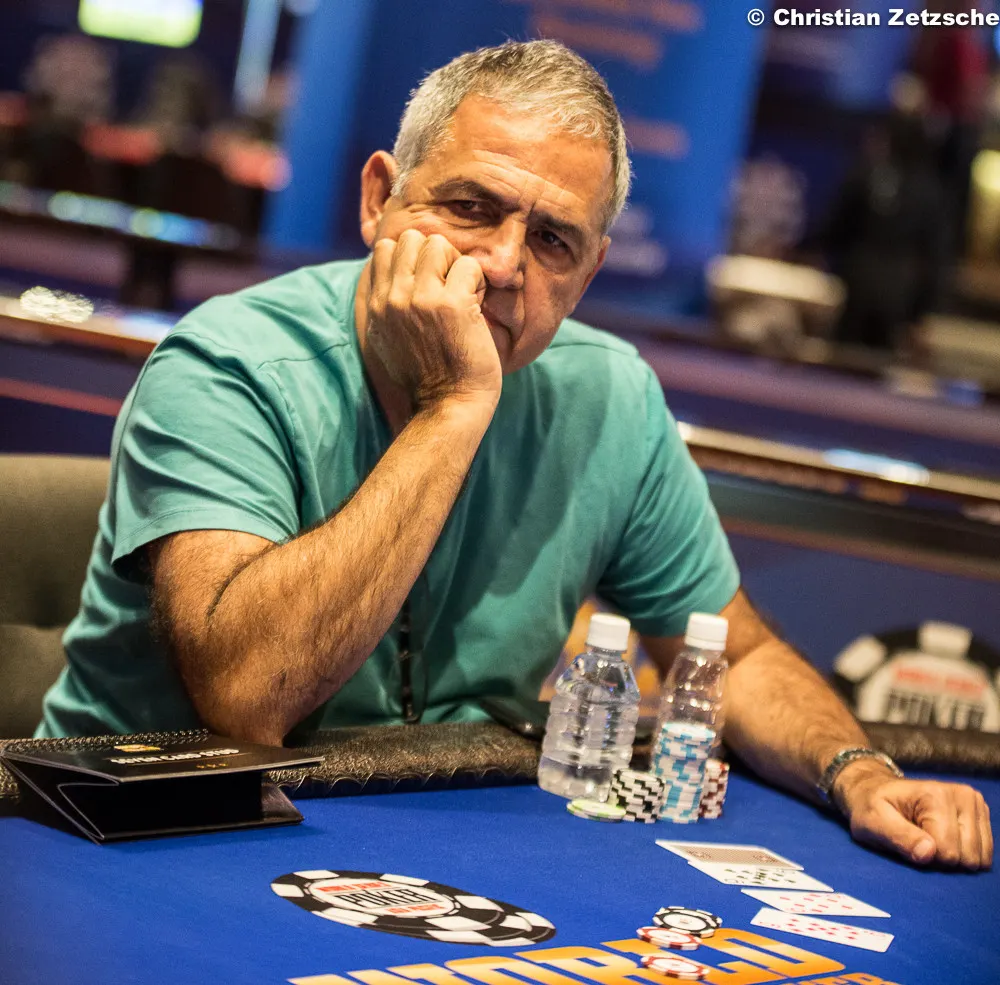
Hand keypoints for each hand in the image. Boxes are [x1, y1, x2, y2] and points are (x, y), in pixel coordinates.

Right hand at [366, 229, 500, 410]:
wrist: (448, 406)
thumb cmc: (428, 378)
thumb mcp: (388, 340)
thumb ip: (386, 305)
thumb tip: (388, 272)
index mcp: (377, 305)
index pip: (387, 248)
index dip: (413, 258)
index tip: (429, 284)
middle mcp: (393, 298)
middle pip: (411, 238)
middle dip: (435, 256)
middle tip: (450, 286)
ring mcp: (420, 298)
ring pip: (438, 244)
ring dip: (457, 265)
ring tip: (464, 295)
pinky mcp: (451, 304)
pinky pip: (468, 264)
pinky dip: (478, 281)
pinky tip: (477, 307)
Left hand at [837, 764, 992, 868]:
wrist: (875, 792)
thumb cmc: (871, 808)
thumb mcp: (873, 823)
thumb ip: (899, 837)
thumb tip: (928, 854)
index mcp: (936, 795)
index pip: (947, 853)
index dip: (925, 856)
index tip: (907, 840)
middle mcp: (962, 795)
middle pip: (967, 857)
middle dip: (941, 858)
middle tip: (918, 840)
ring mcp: (974, 803)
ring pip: (979, 858)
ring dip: (953, 856)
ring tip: (930, 838)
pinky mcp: (980, 813)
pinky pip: (985, 854)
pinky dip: (964, 853)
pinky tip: (944, 838)